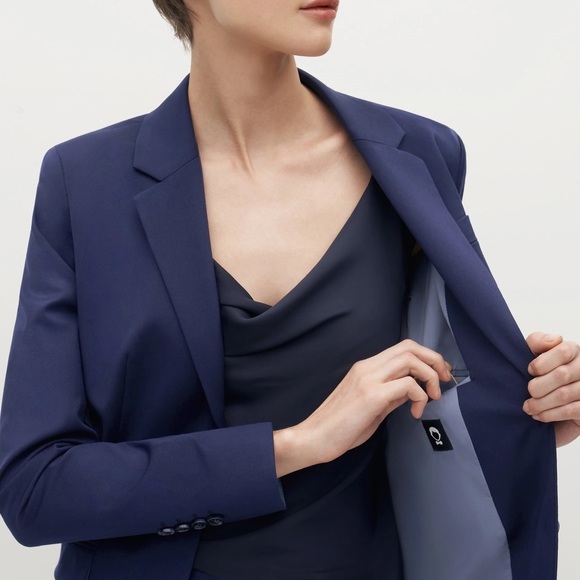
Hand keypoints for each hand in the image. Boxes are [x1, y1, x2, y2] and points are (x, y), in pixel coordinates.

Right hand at [274, 339, 450, 476]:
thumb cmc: (339, 427)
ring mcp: (368, 379)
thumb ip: (390, 394)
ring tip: (433, 397)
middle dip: (434, 360)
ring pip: (410, 360)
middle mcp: (367, 367)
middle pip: (409, 347)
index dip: (427, 356)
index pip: (402, 347)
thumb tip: (412, 390)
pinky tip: (415, 413)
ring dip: (430, 376)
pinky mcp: (372, 395)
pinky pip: (408, 385)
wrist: (314, 438)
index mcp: (365, 367)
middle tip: (444, 381)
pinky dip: (420, 397)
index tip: (439, 374)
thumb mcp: (371, 406)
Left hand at [523, 332, 579, 446]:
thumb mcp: (531, 353)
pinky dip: (550, 414)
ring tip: (528, 407)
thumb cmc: (536, 374)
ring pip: (565, 394)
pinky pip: (571, 411)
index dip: (542, 363)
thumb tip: (555, 339)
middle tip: (528, 392)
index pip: (563, 351)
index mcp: (574, 351)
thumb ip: (538, 341)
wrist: (540, 404)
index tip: (529, 371)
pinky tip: (538, 415)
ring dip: (541, 403)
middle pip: (562, 374)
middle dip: (538, 386)